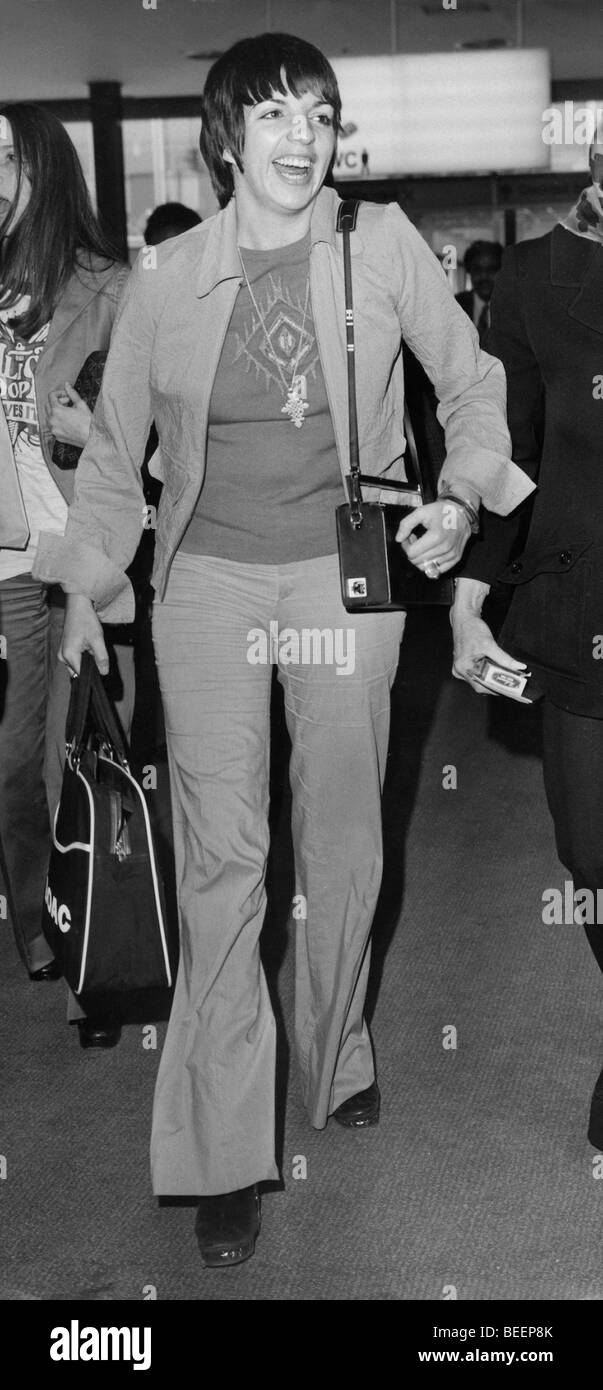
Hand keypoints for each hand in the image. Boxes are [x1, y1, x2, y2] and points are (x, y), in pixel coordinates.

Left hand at [46, 382, 92, 448]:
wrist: (92, 438)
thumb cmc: (88, 422)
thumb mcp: (80, 404)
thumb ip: (71, 393)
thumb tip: (67, 385)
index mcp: (56, 410)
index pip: (51, 396)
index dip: (59, 393)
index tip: (66, 396)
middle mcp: (52, 420)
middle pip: (48, 405)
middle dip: (57, 402)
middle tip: (68, 403)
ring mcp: (53, 429)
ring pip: (49, 416)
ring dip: (55, 412)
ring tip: (68, 413)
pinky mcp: (56, 436)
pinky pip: (53, 426)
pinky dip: (57, 422)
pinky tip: (68, 422)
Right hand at [60, 594, 108, 676]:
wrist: (78, 606)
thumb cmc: (86, 620)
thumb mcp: (97, 639)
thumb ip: (101, 658)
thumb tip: (104, 672)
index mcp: (69, 655)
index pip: (82, 675)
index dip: (92, 675)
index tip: (100, 671)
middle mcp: (62, 656)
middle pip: (79, 671)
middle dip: (89, 668)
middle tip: (97, 655)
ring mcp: (62, 653)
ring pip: (77, 665)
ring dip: (86, 661)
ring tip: (92, 648)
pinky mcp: (64, 649)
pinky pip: (74, 659)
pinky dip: (82, 657)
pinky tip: (87, 647)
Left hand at [396, 499, 470, 574]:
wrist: (461, 512)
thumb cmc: (441, 511)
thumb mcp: (421, 512)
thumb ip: (406, 524)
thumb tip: (399, 539)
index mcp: (436, 536)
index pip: (411, 553)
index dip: (406, 545)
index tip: (410, 537)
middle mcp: (445, 548)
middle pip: (417, 561)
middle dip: (413, 552)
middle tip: (416, 540)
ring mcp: (451, 554)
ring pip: (426, 568)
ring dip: (421, 558)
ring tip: (424, 546)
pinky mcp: (456, 558)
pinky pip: (438, 570)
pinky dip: (431, 564)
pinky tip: (431, 553)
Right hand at [451, 578, 528, 698]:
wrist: (463, 619)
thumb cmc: (473, 629)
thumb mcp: (490, 644)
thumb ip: (504, 658)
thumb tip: (519, 667)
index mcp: (464, 666)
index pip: (482, 685)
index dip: (497, 689)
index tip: (512, 691)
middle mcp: (460, 670)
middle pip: (481, 685)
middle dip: (497, 686)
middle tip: (513, 686)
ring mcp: (461, 669)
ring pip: (480, 681)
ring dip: (493, 681)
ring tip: (508, 680)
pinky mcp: (464, 666)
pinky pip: (477, 675)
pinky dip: (488, 675)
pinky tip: (497, 673)